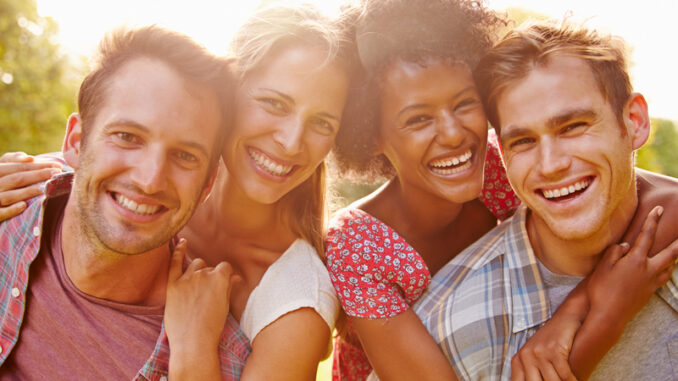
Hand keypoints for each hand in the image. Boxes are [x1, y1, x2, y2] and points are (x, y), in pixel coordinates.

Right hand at [0, 152, 61, 220]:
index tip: (57, 165)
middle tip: (57, 173)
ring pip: (9, 195)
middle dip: (38, 175)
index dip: (37, 165)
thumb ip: (15, 162)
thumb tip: (30, 158)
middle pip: (16, 179)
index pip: (17, 167)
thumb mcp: (5, 172)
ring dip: (28, 191)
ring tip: (46, 188)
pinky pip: (1, 213)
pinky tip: (24, 205)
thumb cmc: (3, 186)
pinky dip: (11, 209)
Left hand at [164, 239, 235, 361]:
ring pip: (195, 264)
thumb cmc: (212, 326)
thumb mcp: (225, 305)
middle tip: (208, 295)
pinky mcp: (172, 285)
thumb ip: (229, 287)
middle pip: (209, 267)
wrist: (193, 343)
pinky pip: (175, 262)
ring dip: (197, 271)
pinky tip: (181, 243)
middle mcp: (203, 274)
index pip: (225, 267)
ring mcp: (186, 278)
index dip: (225, 275)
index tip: (223, 283)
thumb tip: (235, 277)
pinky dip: (178, 251)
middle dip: (210, 277)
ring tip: (196, 288)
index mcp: (220, 278)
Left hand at [511, 298, 580, 380]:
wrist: (564, 319)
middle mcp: (526, 356)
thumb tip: (533, 380)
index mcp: (518, 361)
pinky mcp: (554, 350)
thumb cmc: (550, 342)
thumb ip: (530, 372)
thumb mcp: (534, 357)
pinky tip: (574, 380)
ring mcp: (539, 352)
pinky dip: (572, 380)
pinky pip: (564, 375)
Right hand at [587, 205, 677, 326]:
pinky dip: (668, 270)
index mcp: (635, 260)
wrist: (609, 315)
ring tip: (676, 252)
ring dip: (674, 257)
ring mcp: (651, 282)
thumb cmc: (602, 290)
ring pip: (670, 266)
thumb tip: (625, 245)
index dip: (652, 221)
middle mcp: (648, 270)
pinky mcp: (650, 293)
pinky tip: (665, 270)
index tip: (659, 209)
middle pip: (670, 253)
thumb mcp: (603, 267)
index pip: (646, 236)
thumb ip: (614, 252)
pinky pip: (664, 277)